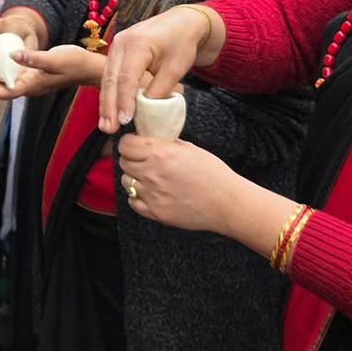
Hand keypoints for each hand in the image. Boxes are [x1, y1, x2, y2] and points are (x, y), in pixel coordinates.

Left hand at [0, 44, 104, 100]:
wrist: (90, 67)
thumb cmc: (74, 62)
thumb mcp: (54, 58)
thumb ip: (33, 58)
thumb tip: (12, 56)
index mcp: (33, 85)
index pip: (6, 92)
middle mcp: (30, 86)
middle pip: (3, 88)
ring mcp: (33, 81)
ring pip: (7, 82)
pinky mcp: (35, 75)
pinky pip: (14, 75)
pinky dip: (3, 70)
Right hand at [100, 4, 213, 133]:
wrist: (181, 23)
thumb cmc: (181, 43)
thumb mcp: (176, 67)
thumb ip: (160, 89)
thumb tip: (145, 110)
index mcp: (138, 43)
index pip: (127, 78)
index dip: (125, 101)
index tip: (125, 120)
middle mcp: (121, 43)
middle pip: (111, 79)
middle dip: (109, 106)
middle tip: (109, 129)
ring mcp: (116, 46)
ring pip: (106, 78)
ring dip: (106, 103)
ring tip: (106, 125)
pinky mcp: (116, 52)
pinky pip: (109, 75)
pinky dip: (109, 94)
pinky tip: (109, 112)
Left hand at [117, 134, 243, 232]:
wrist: (227, 204)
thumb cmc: (214, 175)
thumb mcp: (190, 149)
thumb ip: (167, 143)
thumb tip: (151, 137)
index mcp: (161, 154)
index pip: (125, 145)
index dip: (129, 143)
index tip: (134, 144)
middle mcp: (152, 174)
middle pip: (124, 162)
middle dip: (131, 158)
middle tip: (142, 160)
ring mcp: (152, 195)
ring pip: (126, 181)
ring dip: (134, 177)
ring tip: (149, 177)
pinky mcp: (155, 213)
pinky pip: (133, 202)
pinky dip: (138, 196)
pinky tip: (151, 193)